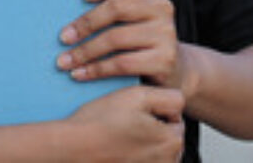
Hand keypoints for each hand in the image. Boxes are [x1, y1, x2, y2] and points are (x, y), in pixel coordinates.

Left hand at [57, 0, 185, 90]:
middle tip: (63, 37)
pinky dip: (96, 69)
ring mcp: (166, 33)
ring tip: (64, 60)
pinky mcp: (164, 60)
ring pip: (116, 38)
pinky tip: (79, 73)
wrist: (172, 69)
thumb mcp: (132, 14)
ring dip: (85, 51)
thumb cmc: (138, 36)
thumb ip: (112, 2)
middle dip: (86, 23)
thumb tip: (65, 3)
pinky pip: (122, 64)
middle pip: (117, 7)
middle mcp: (163, 7)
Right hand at [67, 85, 184, 161]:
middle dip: (153, 126)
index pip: (176, 116)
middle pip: (168, 136)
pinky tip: (117, 147)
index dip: (156, 107)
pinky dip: (134, 154)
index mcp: (171, 141)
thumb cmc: (101, 122)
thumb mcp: (137, 95)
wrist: (73, 147)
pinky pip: (143, 160)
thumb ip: (168, 97)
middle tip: (127, 120)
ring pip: (156, 150)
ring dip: (145, 142)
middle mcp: (166, 162)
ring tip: (120, 134)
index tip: (137, 108)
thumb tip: (179, 105)